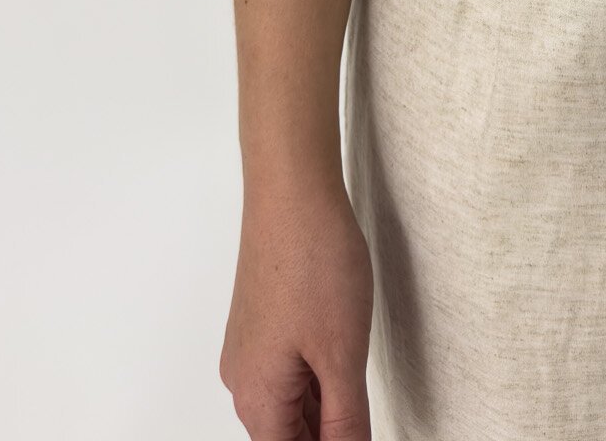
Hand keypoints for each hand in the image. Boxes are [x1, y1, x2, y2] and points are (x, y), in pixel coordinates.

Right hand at [219, 171, 374, 437]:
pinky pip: (288, 370)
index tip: (357, 431)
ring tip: (358, 390)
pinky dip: (317, 379)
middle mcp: (244, 379)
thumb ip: (346, 423)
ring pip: (290, 403)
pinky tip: (344, 362)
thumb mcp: (342, 356)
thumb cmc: (313, 260)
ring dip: (325, 409)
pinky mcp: (262, 321)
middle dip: (328, 434)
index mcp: (257, 398)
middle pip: (288, 435)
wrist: (292, 189)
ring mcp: (250, 348)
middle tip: (362, 413)